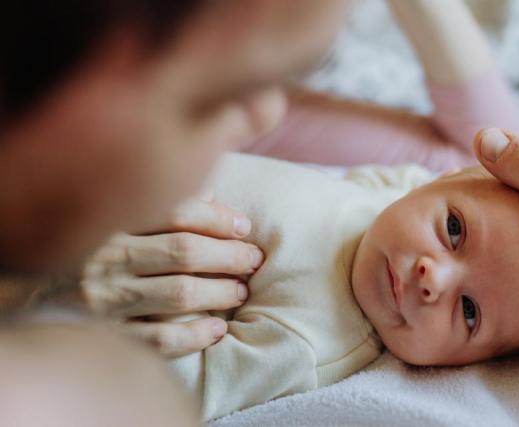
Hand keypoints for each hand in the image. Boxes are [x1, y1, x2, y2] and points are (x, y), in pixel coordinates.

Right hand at [65, 195, 263, 356]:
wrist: (20, 290)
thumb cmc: (78, 247)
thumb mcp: (107, 215)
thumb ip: (156, 203)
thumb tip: (211, 196)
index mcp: (107, 219)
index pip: (176, 211)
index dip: (218, 218)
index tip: (244, 226)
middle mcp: (102, 256)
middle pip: (184, 252)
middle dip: (230, 255)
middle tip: (253, 259)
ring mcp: (101, 299)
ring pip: (179, 294)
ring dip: (220, 292)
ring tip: (240, 290)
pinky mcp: (101, 334)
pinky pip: (158, 338)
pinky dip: (194, 335)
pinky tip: (217, 329)